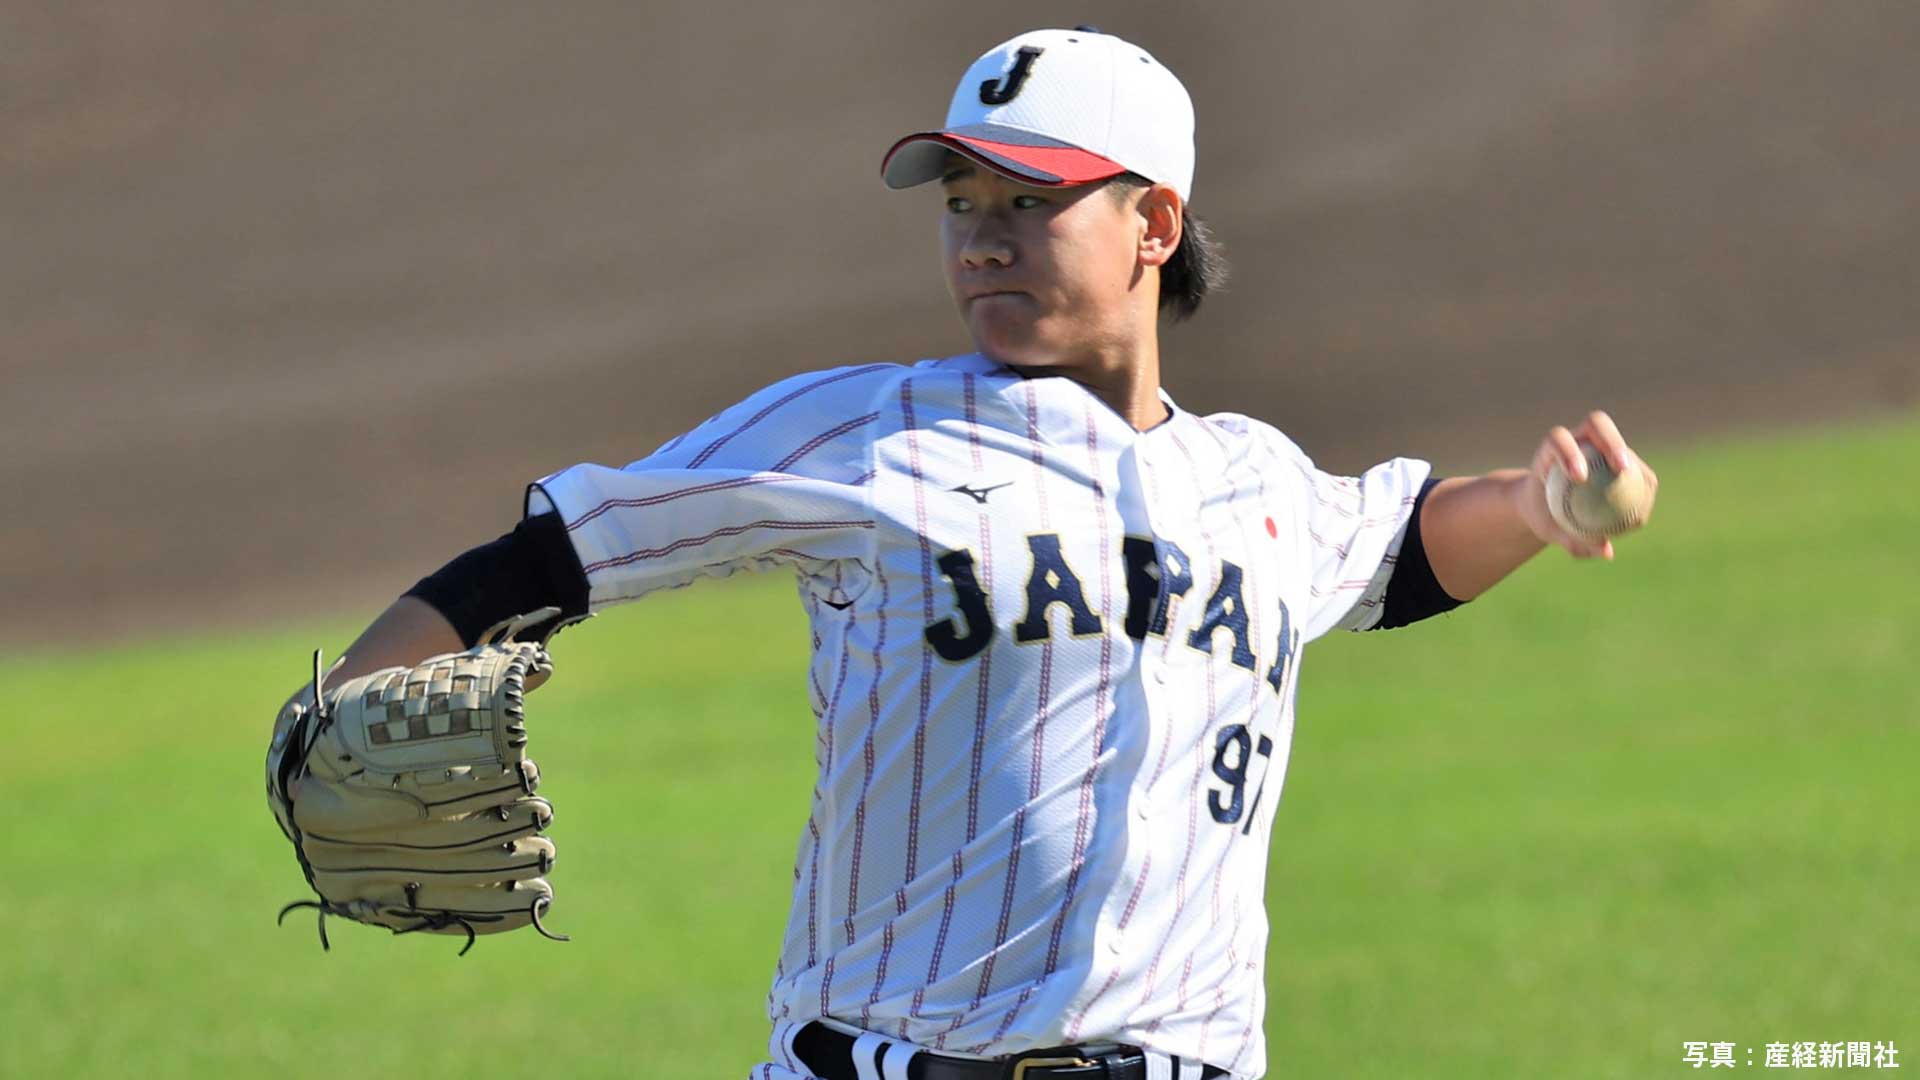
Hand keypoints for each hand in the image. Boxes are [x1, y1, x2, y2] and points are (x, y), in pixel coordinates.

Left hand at [1514, 410, 1658, 560]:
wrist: (1541, 504)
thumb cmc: (1540, 515)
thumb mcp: (1547, 530)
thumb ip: (1572, 539)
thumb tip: (1606, 550)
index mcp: (1549, 450)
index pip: (1558, 439)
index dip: (1569, 451)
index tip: (1579, 478)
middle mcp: (1576, 439)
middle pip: (1596, 424)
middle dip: (1612, 441)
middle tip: (1621, 469)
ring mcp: (1598, 445)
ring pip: (1621, 444)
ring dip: (1635, 464)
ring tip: (1645, 493)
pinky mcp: (1616, 457)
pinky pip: (1634, 468)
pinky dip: (1641, 486)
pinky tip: (1646, 511)